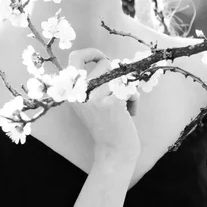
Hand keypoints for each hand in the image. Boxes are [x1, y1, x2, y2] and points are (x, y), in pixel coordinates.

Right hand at [68, 48, 140, 166]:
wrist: (114, 153)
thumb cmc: (107, 125)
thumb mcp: (91, 101)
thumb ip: (94, 81)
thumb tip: (109, 60)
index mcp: (71, 92)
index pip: (75, 58)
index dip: (90, 53)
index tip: (102, 58)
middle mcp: (79, 93)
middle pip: (105, 64)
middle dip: (117, 76)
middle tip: (117, 95)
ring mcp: (95, 98)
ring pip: (119, 76)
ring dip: (127, 90)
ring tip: (123, 107)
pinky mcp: (111, 103)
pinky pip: (129, 88)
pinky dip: (134, 99)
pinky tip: (129, 114)